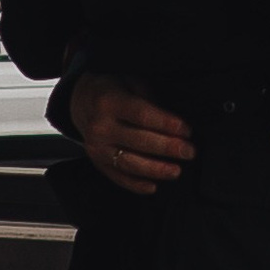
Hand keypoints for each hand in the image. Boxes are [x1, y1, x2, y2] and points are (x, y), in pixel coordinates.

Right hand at [70, 72, 194, 195]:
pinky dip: (136, 185)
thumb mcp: (130, 82)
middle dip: (168, 148)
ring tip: (176, 171)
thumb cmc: (112, 91)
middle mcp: (101, 126)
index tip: (186, 130)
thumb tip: (173, 121)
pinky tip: (153, 186)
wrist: (81, 102)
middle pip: (139, 141)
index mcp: (110, 102)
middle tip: (189, 151)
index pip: (142, 116)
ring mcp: (97, 147)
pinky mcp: (97, 162)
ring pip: (129, 163)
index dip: (166, 124)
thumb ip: (149, 99)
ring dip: (155, 169)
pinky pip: (118, 177)